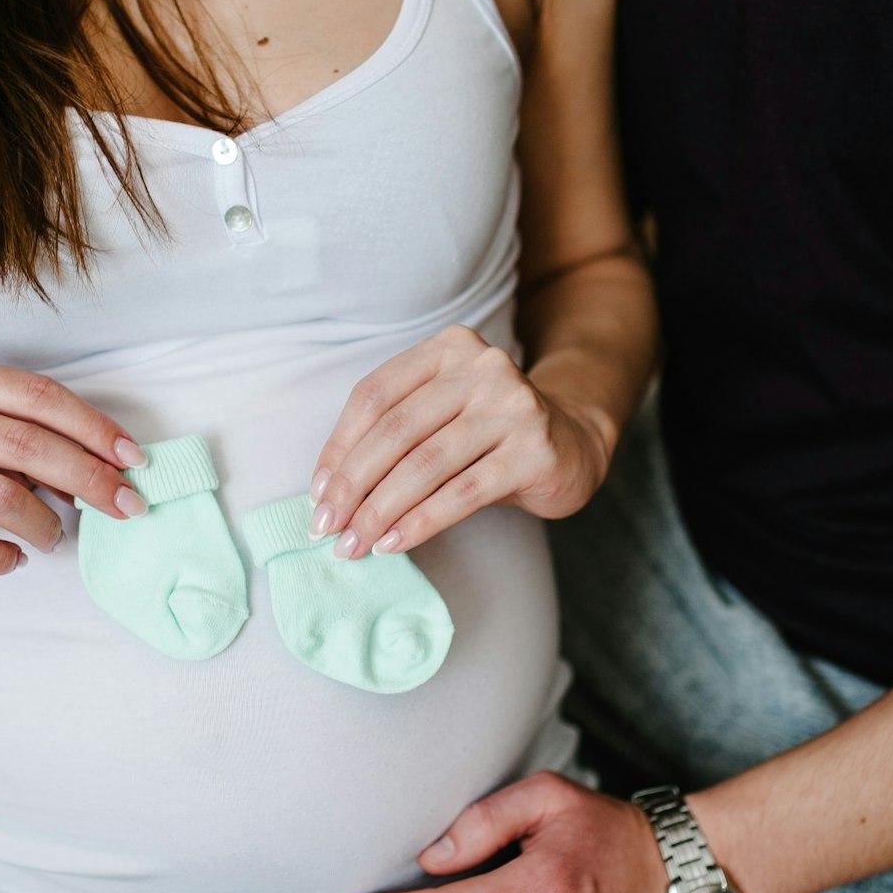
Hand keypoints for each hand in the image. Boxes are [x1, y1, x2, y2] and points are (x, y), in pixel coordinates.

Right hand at [0, 358, 145, 575]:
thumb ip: (33, 436)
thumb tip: (111, 468)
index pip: (37, 395)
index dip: (93, 427)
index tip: (133, 458)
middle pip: (25, 443)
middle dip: (88, 478)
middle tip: (125, 505)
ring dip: (45, 522)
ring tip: (55, 535)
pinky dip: (2, 556)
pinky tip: (14, 557)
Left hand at [309, 326, 613, 559]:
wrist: (574, 445)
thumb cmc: (489, 436)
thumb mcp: (442, 417)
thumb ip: (393, 436)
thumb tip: (328, 493)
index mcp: (448, 348)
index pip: (375, 395)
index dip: (339, 447)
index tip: (318, 493)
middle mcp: (483, 367)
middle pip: (396, 429)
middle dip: (353, 485)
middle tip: (328, 527)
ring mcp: (514, 406)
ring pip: (426, 464)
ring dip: (381, 510)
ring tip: (355, 544)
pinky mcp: (535, 450)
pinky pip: (463, 492)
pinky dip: (421, 521)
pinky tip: (395, 543)